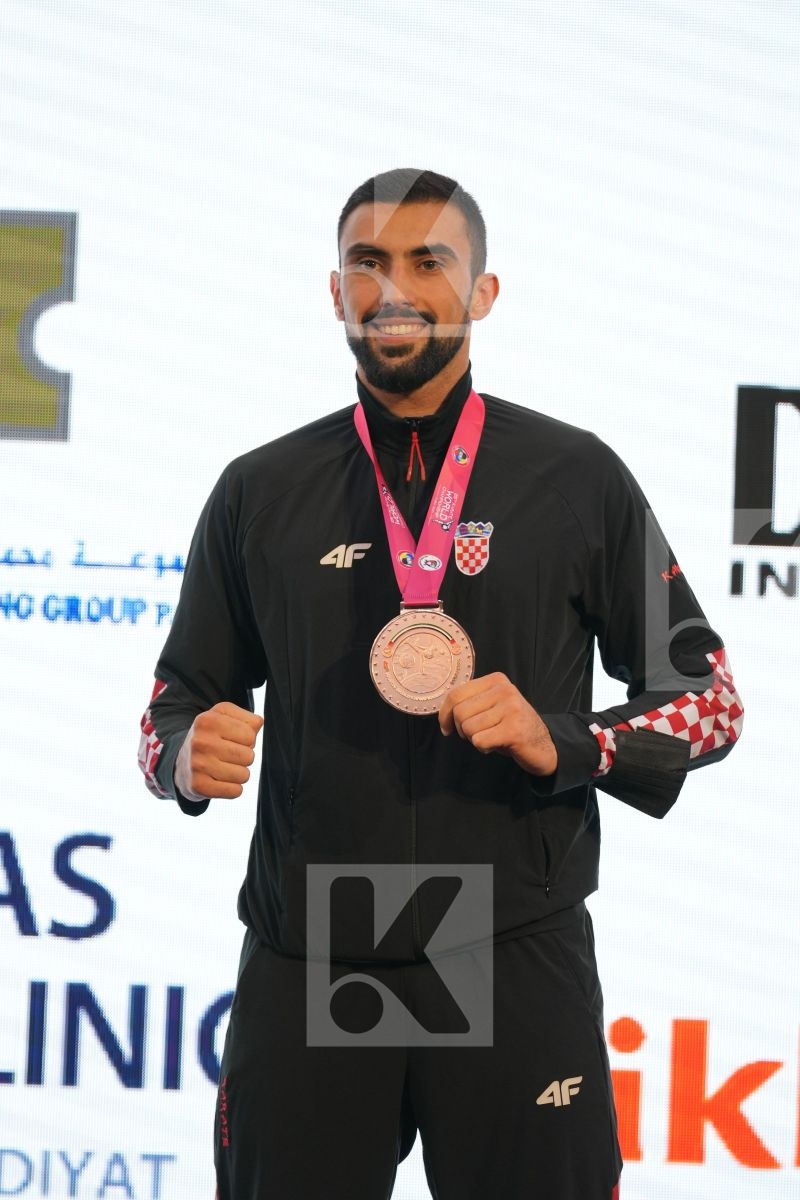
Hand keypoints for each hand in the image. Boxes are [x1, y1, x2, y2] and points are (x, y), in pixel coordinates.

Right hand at [174, 701, 263, 799]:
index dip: (247, 739)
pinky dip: (233, 788)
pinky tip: (221, 780)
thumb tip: (257, 724)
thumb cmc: (211, 738)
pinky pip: (235, 791)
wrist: (183, 764)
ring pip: (244, 775)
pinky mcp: (198, 786)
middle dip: (245, 757)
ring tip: (225, 767)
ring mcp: (198, 764)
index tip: (233, 740)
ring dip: (240, 773)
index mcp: (208, 720)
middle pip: (248, 756)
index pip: (250, 735)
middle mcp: (200, 741)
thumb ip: (247, 719)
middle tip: (229, 756)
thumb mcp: (225, 718)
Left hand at [438, 672, 556, 776]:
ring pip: (469, 728)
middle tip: (478, 734)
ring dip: (475, 739)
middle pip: (460, 712)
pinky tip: (497, 744)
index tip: (447, 728)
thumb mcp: (492, 706)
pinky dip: (483, 748)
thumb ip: (471, 702)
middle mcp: (504, 690)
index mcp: (496, 680)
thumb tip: (444, 713)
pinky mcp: (514, 730)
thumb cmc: (511, 726)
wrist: (544, 745)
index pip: (456, 693)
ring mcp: (511, 709)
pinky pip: (479, 741)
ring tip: (492, 737)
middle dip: (462, 729)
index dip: (445, 714)